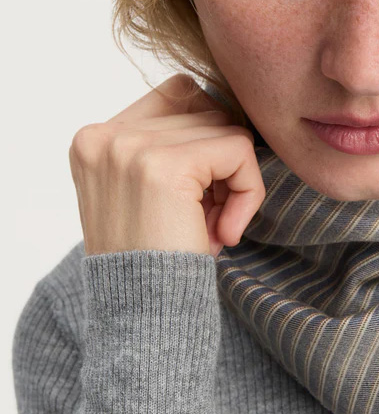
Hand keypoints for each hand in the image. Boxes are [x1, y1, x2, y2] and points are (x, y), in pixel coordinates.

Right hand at [69, 73, 265, 257]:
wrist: (141, 319)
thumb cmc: (154, 263)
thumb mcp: (149, 194)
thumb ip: (174, 148)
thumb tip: (232, 110)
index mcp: (94, 140)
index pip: (179, 94)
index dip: (208, 139)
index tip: (201, 195)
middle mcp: (104, 136)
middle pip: (206, 109)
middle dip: (222, 164)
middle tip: (213, 219)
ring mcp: (129, 147)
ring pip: (226, 128)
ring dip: (236, 182)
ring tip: (214, 228)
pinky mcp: (164, 165)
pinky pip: (239, 151)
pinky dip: (249, 192)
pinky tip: (225, 233)